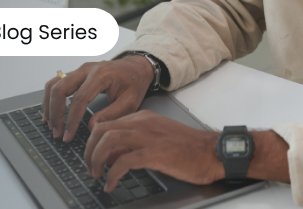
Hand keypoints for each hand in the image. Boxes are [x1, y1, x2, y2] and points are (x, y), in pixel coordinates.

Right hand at [42, 56, 154, 141]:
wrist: (136, 67)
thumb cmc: (134, 82)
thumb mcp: (130, 102)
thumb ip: (111, 114)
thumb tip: (91, 126)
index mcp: (101, 75)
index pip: (79, 98)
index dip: (71, 119)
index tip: (68, 135)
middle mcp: (87, 69)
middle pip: (60, 88)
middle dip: (55, 113)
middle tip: (57, 132)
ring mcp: (79, 70)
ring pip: (54, 84)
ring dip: (49, 105)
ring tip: (51, 124)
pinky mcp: (76, 74)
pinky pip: (56, 83)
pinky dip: (50, 98)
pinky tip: (51, 112)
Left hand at [84, 110, 223, 191]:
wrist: (213, 152)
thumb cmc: (189, 149)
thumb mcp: (156, 140)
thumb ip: (133, 144)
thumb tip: (111, 156)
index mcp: (142, 118)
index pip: (107, 123)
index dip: (93, 141)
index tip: (91, 156)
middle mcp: (142, 123)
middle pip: (101, 130)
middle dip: (89, 150)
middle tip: (89, 167)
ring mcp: (147, 137)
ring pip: (108, 141)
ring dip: (96, 159)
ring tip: (96, 174)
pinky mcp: (154, 153)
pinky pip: (123, 161)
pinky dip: (112, 174)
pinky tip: (110, 184)